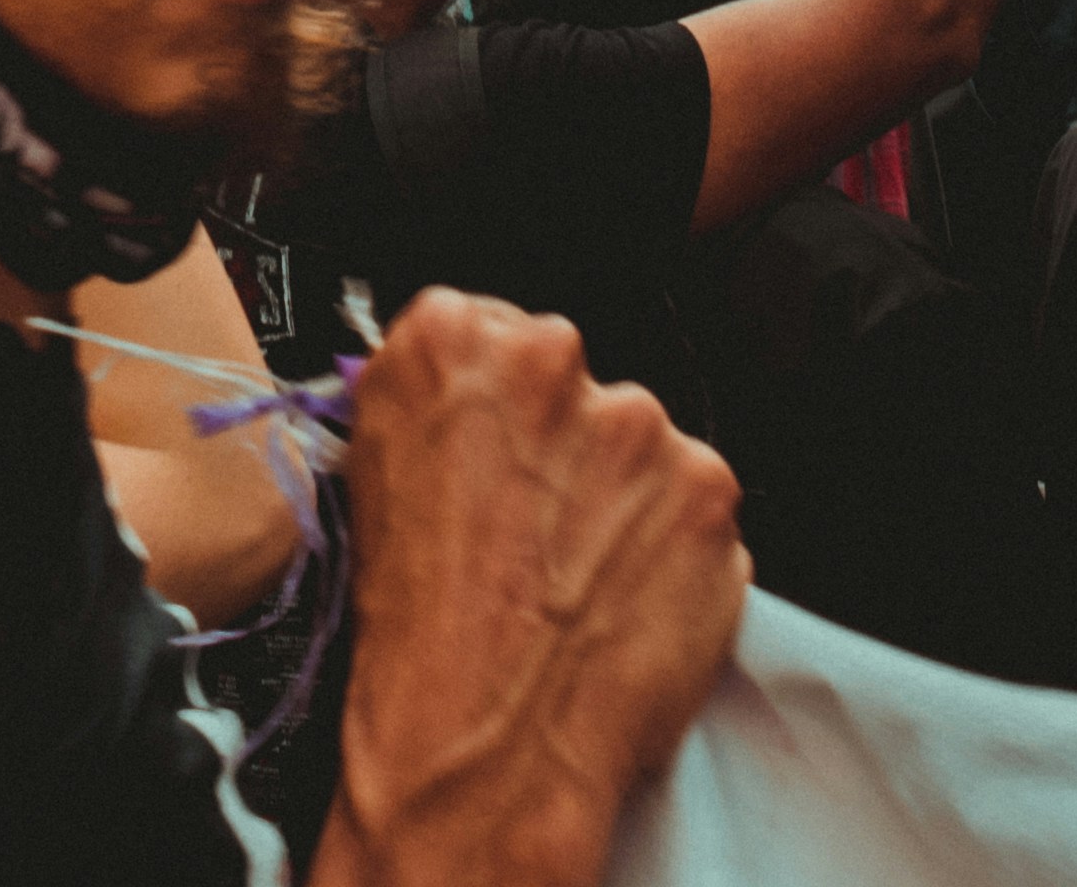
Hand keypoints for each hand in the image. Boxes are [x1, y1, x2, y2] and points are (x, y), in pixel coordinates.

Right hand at [327, 286, 744, 886]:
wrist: (478, 744)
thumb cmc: (413, 633)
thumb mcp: (369, 483)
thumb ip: (431, 413)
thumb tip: (462, 412)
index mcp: (449, 339)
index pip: (491, 332)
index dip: (498, 409)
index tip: (501, 456)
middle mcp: (549, 357)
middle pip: (570, 383)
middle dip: (564, 448)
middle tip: (542, 533)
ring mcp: (638, 421)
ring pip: (639, 448)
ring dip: (622, 501)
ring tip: (582, 584)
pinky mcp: (706, 489)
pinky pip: (692, 511)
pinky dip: (672, 554)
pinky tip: (627, 605)